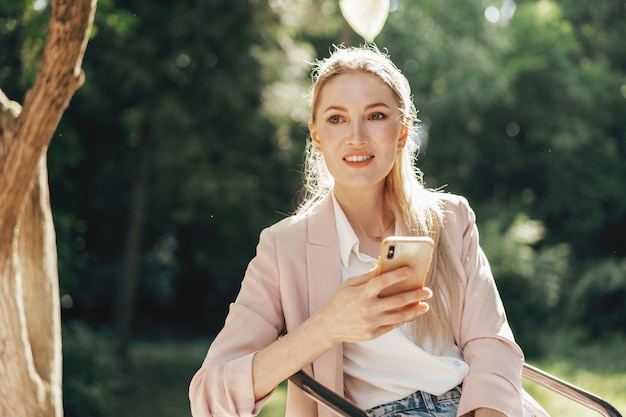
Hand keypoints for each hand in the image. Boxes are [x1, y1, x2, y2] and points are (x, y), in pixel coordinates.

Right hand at [314, 266, 431, 343]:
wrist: (328, 326)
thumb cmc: (339, 302)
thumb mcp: (349, 285)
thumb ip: (367, 277)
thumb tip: (383, 266)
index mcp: (361, 293)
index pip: (383, 281)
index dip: (398, 275)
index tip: (411, 270)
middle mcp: (368, 308)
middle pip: (397, 300)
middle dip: (415, 295)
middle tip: (427, 291)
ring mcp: (371, 322)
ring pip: (399, 316)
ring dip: (414, 310)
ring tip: (424, 305)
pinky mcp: (373, 333)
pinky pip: (393, 325)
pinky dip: (404, 319)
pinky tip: (412, 314)